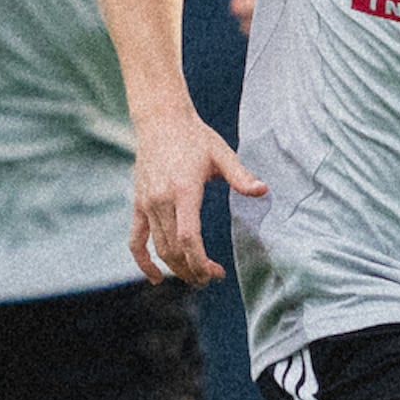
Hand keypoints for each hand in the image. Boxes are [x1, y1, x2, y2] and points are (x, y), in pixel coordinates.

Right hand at [127, 114, 266, 285]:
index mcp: (184, 190)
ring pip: (158, 248)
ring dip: (175, 269)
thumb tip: (263, 190)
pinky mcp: (138, 204)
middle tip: (210, 279)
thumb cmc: (195, 137)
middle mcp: (161, 200)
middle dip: (192, 270)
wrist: (160, 121)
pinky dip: (142, 261)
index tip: (216, 272)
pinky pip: (135, 240)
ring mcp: (146, 204)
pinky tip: (155, 278)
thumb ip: (241, 175)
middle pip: (173, 249)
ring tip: (195, 278)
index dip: (200, 261)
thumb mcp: (221, 153)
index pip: (188, 238)